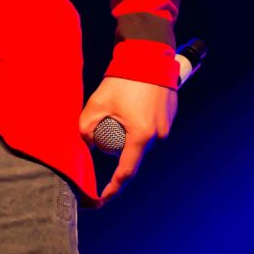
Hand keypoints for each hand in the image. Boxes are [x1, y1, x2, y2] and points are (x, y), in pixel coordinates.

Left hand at [79, 76, 177, 205]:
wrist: (149, 54)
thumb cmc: (124, 78)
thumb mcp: (97, 104)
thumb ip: (86, 128)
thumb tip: (85, 144)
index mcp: (141, 136)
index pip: (125, 172)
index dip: (112, 188)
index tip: (101, 198)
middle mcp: (158, 135)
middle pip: (130, 153)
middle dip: (114, 144)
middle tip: (104, 123)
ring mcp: (165, 127)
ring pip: (139, 141)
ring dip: (125, 133)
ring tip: (119, 108)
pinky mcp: (168, 117)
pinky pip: (148, 129)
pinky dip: (136, 124)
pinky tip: (129, 106)